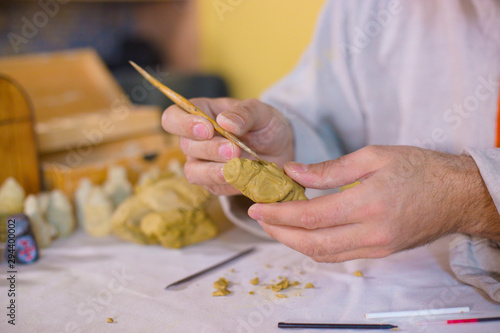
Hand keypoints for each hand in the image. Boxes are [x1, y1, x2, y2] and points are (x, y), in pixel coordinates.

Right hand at [162, 98, 293, 194]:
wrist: (280, 149)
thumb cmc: (265, 125)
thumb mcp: (261, 112)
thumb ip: (244, 113)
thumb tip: (225, 122)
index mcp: (201, 113)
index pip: (173, 117)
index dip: (184, 124)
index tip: (207, 129)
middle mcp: (195, 139)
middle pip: (185, 145)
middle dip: (210, 149)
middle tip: (234, 150)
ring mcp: (202, 163)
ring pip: (194, 171)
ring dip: (214, 171)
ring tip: (238, 167)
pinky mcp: (213, 183)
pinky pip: (212, 187)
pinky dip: (229, 184)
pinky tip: (245, 178)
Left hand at [248, 145, 499, 261]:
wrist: (457, 195)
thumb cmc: (419, 169)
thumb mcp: (373, 156)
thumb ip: (329, 169)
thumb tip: (293, 173)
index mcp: (367, 205)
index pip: (310, 216)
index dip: (278, 214)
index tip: (257, 207)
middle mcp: (370, 233)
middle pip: (311, 243)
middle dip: (279, 233)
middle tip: (259, 218)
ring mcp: (376, 247)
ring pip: (323, 254)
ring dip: (294, 243)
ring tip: (275, 225)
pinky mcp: (379, 252)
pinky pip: (339, 255)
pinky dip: (315, 246)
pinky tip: (303, 232)